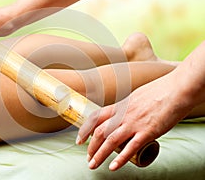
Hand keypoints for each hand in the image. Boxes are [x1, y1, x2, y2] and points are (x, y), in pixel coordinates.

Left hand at [76, 70, 191, 170]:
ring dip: (99, 154)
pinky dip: (120, 159)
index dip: (85, 129)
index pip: (96, 117)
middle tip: (88, 157)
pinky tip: (113, 167)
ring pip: (110, 140)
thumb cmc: (159, 91)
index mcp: (120, 105)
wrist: (177, 89)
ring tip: (93, 164)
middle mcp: (123, 114)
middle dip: (91, 146)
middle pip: (99, 131)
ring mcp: (134, 123)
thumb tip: (124, 113)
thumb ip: (128, 106)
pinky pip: (130, 147)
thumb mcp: (136, 96)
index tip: (80, 139)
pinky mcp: (147, 131)